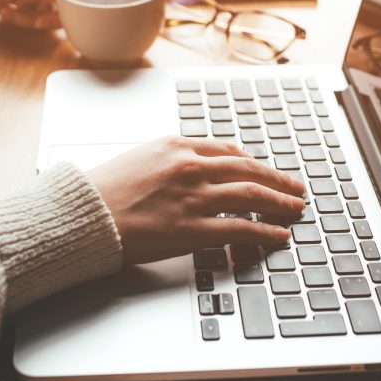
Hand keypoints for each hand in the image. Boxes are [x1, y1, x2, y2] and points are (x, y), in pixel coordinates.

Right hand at [88, 137, 305, 264]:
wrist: (84, 214)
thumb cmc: (104, 189)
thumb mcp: (141, 157)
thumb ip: (172, 160)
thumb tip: (197, 167)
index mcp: (177, 145)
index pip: (229, 151)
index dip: (255, 163)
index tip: (267, 170)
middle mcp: (190, 167)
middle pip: (249, 170)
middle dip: (277, 180)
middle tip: (295, 188)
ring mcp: (194, 198)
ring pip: (252, 196)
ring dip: (280, 204)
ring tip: (295, 210)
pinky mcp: (192, 229)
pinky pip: (240, 229)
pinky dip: (265, 232)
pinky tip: (278, 236)